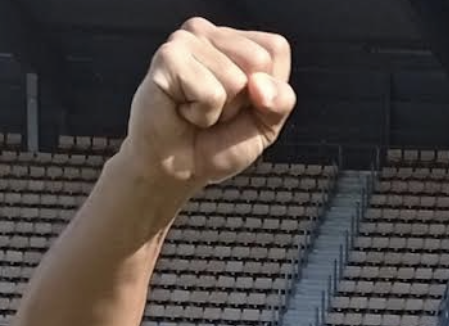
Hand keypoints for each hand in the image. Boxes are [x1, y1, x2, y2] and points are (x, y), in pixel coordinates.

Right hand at [123, 18, 295, 192]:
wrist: (177, 169)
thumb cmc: (216, 143)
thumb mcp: (265, 125)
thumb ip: (280, 101)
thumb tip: (260, 83)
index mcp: (236, 41)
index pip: (276, 49)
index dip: (268, 90)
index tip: (242, 106)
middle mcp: (210, 34)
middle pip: (259, 60)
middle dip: (244, 101)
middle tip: (216, 111)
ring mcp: (186, 41)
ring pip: (236, 79)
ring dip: (221, 111)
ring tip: (197, 111)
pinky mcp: (168, 58)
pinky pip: (211, 93)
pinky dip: (202, 115)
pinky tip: (183, 111)